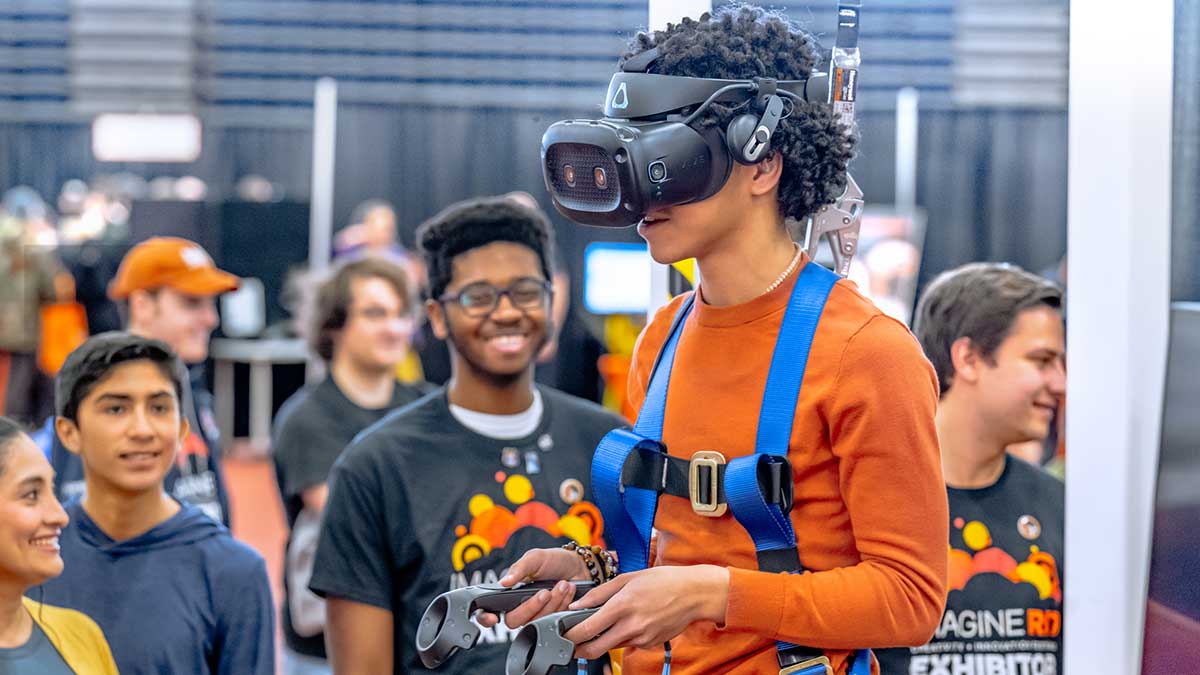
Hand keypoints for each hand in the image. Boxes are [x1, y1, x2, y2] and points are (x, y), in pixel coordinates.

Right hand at [475, 547, 589, 628]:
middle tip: (546, 591)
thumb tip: (503, 582)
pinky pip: (553, 622)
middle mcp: (520, 607)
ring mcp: (536, 616)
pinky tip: (568, 591)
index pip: (489, 610)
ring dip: (552, 602)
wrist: (580, 566)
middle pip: (514, 621)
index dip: (486, 618)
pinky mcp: (553, 621)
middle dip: (532, 606)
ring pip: (536, 622)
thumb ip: (519, 569)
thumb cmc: (554, 561)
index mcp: (509, 592)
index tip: (492, 617)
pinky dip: (563, 605)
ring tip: (563, 584)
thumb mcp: (535, 558)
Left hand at [562, 565, 729, 659]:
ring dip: (602, 640)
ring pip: (611, 646)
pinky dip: (622, 637)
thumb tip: (576, 604)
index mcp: (621, 605)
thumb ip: (598, 593)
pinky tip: (630, 622)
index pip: (586, 629)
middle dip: (579, 649)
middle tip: (572, 643)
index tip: (562, 634)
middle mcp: (631, 625)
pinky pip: (628, 644)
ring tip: (604, 625)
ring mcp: (642, 637)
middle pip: (594, 649)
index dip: (569, 635)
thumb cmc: (662, 580)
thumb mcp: (627, 578)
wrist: (694, 593)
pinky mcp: (650, 644)